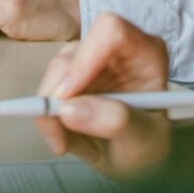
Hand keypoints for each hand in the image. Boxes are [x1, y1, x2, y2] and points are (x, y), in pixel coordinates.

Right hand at [28, 12, 173, 176]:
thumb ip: (115, 121)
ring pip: (55, 71)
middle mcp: (115, 49)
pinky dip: (47, 119)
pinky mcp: (69, 76)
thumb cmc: (148, 145)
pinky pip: (45, 90)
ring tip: (70, 143)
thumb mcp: (143, 140)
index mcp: (146, 53)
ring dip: (52, 113)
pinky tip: (65, 139)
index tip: (67, 97)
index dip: (85, 59)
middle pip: (74, 54)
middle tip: (61, 137)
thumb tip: (70, 109)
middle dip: (59, 96)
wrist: (134, 160)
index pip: (112, 32)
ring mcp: (89, 60)